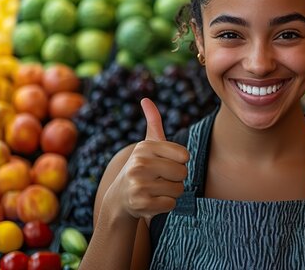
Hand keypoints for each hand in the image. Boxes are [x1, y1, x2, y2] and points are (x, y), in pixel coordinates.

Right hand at [107, 98, 189, 221]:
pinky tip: (152, 201)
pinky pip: (171, 204)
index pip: (184, 155)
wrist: (120, 198)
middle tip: (160, 179)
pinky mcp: (141, 203)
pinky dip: (165, 205)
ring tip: (155, 190)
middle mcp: (139, 164)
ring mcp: (139, 184)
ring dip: (171, 193)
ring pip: (178, 189)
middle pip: (183, 173)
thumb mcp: (147, 145)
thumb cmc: (142, 168)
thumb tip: (146, 99)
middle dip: (176, 179)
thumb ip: (153, 122)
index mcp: (145, 147)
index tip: (165, 164)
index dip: (179, 162)